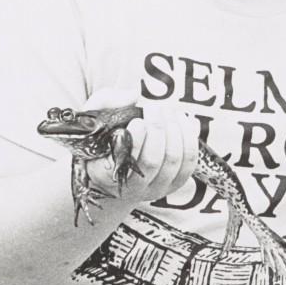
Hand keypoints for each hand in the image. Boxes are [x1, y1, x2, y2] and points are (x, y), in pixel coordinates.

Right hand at [82, 88, 198, 206]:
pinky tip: (179, 118)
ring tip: (165, 109)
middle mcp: (130, 189)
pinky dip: (188, 136)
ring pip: (173, 160)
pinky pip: (189, 161)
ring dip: (173, 129)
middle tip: (153, 108)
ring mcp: (155, 188)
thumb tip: (133, 96)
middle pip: (152, 161)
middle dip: (157, 128)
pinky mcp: (176, 183)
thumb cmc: (106, 132)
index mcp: (104, 175)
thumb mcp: (95, 114)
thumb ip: (107, 101)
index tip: (138, 121)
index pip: (122, 165)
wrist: (118, 154)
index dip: (134, 142)